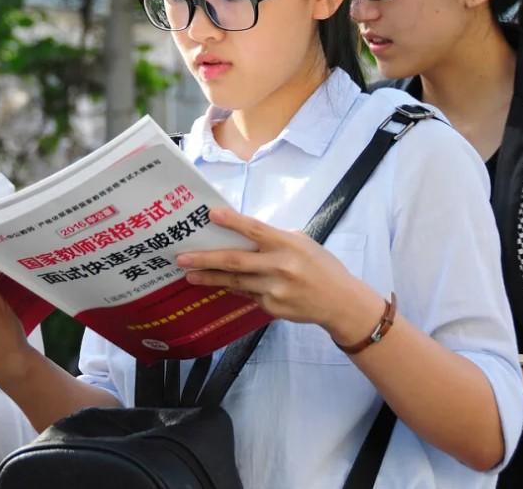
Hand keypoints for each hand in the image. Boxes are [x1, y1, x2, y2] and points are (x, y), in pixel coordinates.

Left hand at [176, 208, 384, 343]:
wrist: (340, 302)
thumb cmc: (320, 266)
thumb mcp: (301, 243)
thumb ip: (273, 239)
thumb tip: (241, 235)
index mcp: (288, 245)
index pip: (256, 230)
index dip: (233, 222)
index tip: (211, 214)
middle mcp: (280, 267)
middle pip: (236, 261)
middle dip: (205, 259)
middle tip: (182, 258)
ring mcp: (275, 290)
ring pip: (235, 282)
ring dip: (210, 278)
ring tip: (189, 275)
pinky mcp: (273, 308)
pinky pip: (248, 294)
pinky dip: (236, 288)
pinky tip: (224, 284)